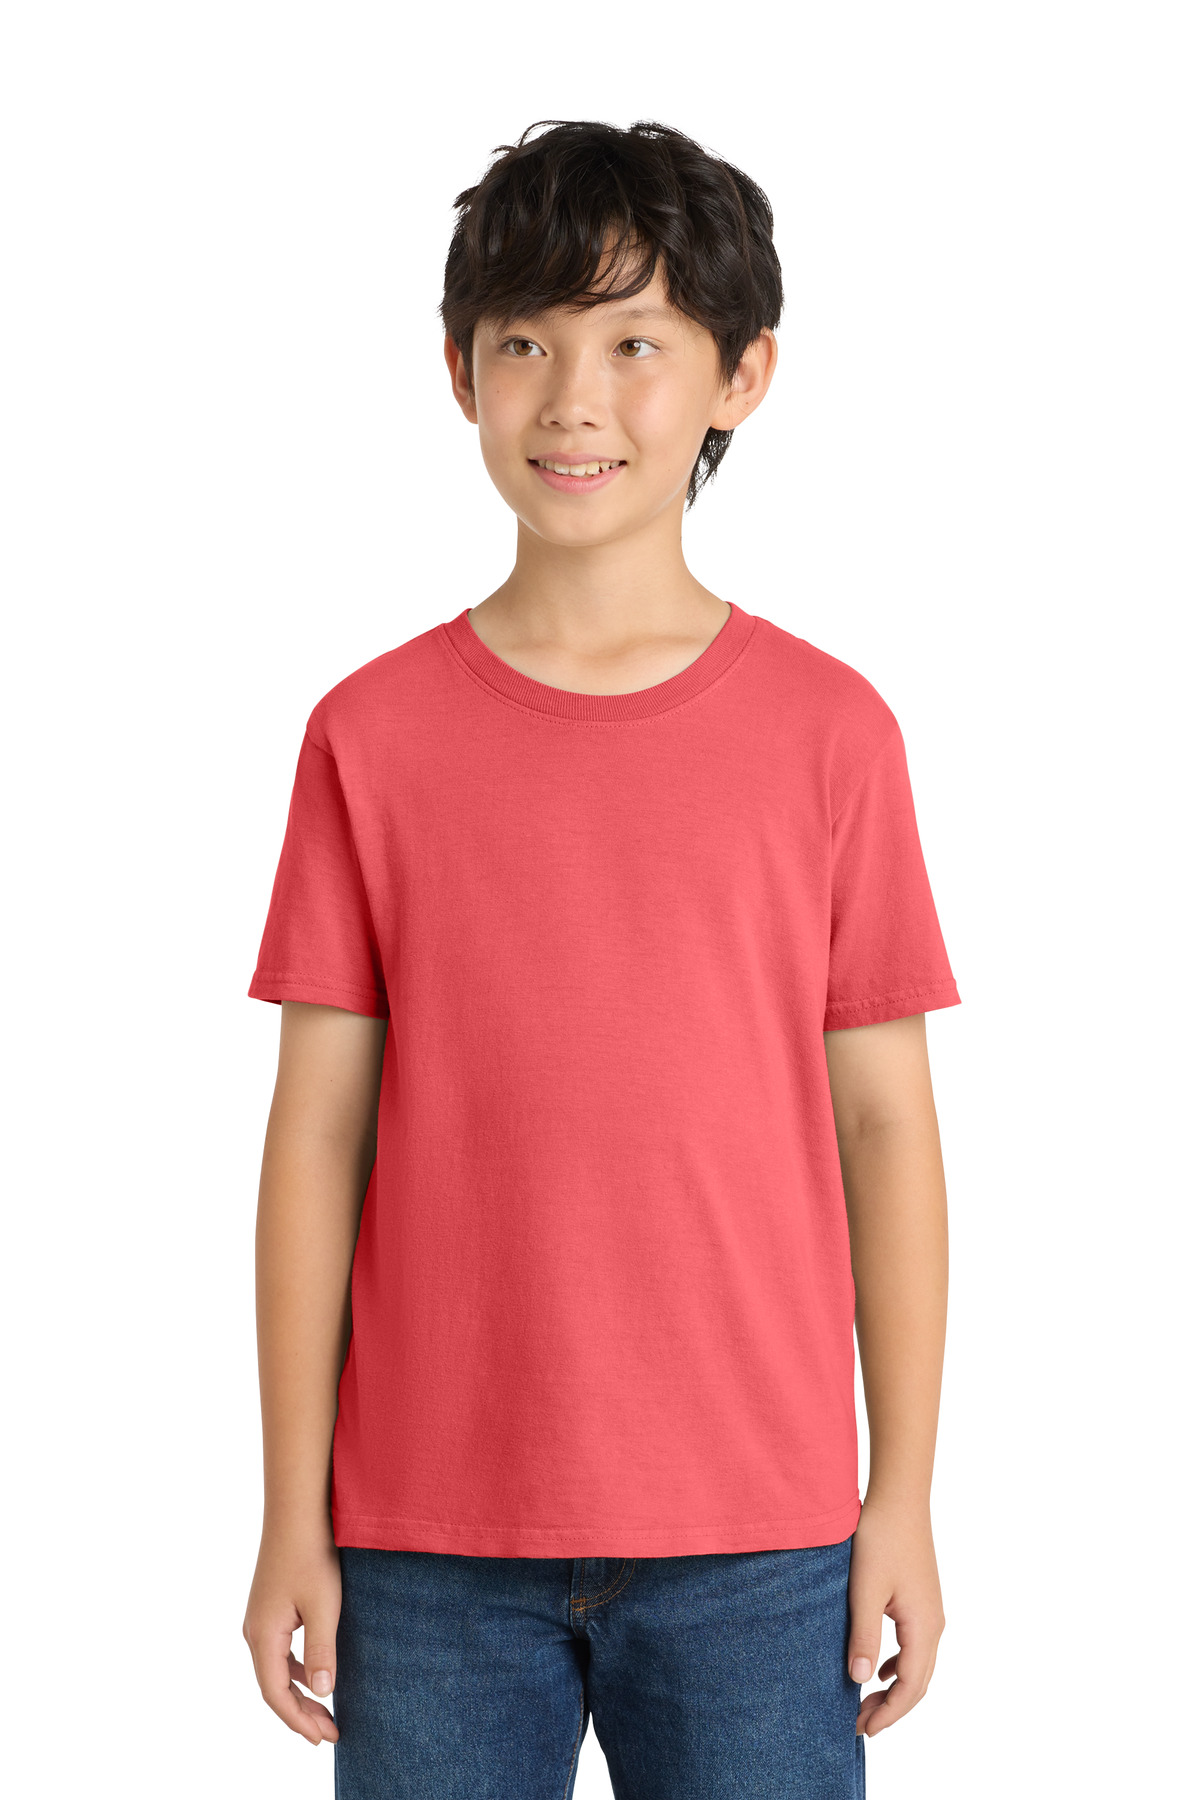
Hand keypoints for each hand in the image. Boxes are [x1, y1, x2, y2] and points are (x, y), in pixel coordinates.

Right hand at [243, 1525, 341, 1745]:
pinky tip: (319, 1674)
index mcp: (263, 1636)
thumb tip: (324, 1694)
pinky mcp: (271, 1607)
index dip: (298, 1720)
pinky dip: (298, 1670)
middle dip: (301, 1713)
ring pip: (277, 1669)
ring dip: (301, 1693)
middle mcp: (255, 1631)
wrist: (297, 1511)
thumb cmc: (312, 1554)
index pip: (275, 1694)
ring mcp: (260, 1619)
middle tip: (330, 1733)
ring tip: (327, 1712)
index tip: (324, 1737)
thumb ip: (322, 1651)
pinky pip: (280, 1651)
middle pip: (274, 1686)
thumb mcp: (324, 1605)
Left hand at [846, 1495, 944, 1736]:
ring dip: (894, 1688)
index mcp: (924, 1627)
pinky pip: (915, 1646)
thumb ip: (863, 1636)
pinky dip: (898, 1666)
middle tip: (858, 1724)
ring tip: (865, 1702)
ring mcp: (931, 1612)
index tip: (863, 1730)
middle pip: (918, 1682)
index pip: (910, 1688)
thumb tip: (859, 1680)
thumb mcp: (865, 1590)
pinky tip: (879, 1668)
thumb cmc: (880, 1538)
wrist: (899, 1498)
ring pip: (918, 1665)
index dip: (888, 1713)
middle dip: (891, 1708)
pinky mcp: (922, 1600)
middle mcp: (934, 1625)